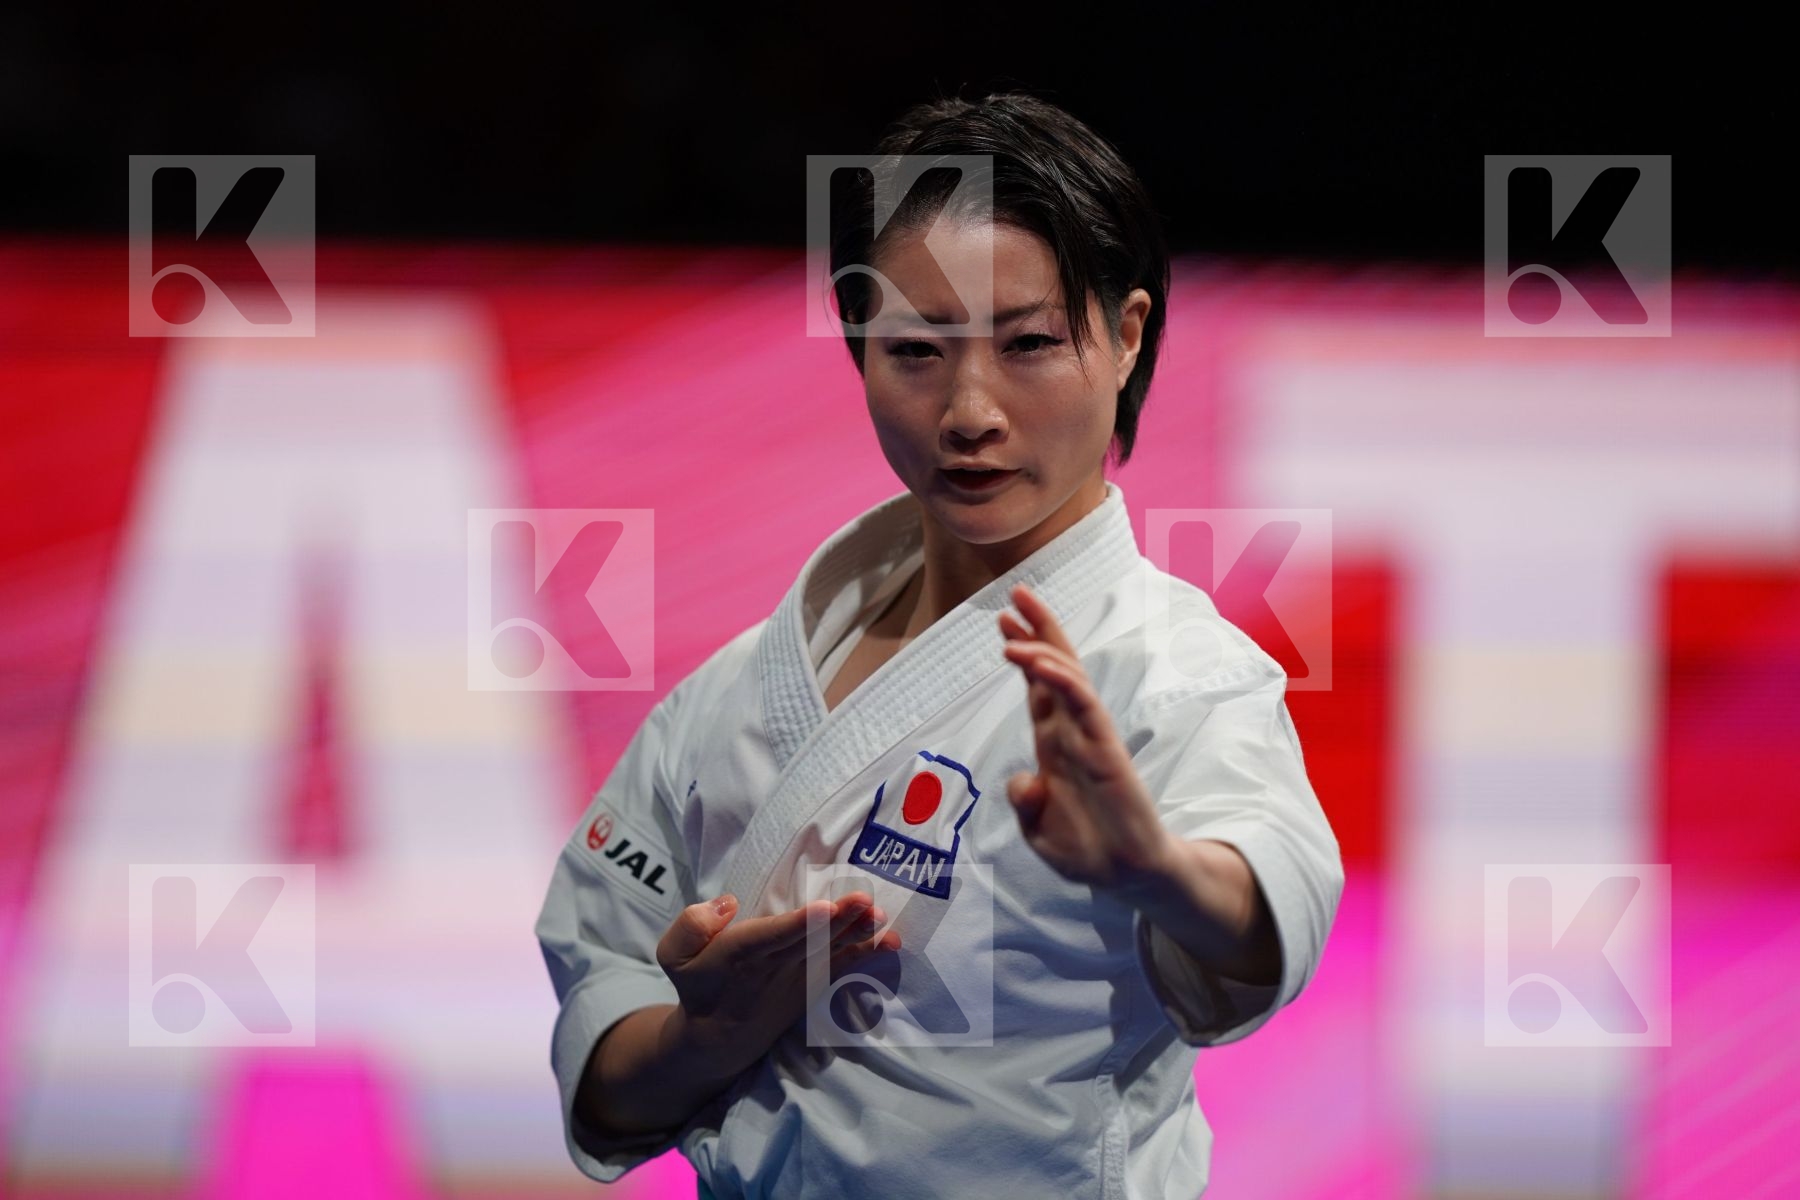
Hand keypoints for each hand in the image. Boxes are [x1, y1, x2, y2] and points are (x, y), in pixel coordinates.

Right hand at [655, 891, 899, 1076]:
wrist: (717, 1038)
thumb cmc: (698, 984)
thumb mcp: (672, 955)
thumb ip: (692, 925)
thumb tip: (728, 903)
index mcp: (738, 953)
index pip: (771, 937)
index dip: (799, 924)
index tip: (825, 909)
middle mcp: (773, 966)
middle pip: (809, 940)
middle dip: (838, 921)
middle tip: (864, 900)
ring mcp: (798, 976)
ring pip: (830, 951)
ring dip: (857, 934)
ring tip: (880, 916)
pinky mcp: (813, 983)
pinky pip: (843, 967)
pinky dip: (867, 954)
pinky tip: (891, 941)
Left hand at [998, 583, 1175, 890]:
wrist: (1125, 877)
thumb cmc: (1086, 851)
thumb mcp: (1039, 832)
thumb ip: (1026, 804)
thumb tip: (1023, 781)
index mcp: (1054, 747)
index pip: (1038, 690)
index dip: (1023, 654)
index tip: (1004, 622)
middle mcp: (1072, 733)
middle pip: (1055, 670)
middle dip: (1037, 630)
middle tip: (1016, 593)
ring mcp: (1091, 738)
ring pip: (1069, 679)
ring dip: (1042, 648)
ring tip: (1014, 621)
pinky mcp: (1107, 750)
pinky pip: (1085, 706)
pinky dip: (1064, 681)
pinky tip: (1043, 664)